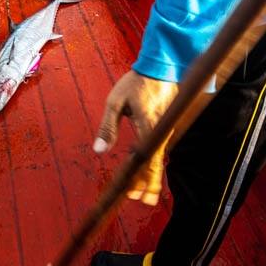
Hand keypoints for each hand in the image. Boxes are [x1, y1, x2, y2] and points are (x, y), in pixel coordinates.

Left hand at [94, 71, 178, 205]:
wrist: (161, 65)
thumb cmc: (136, 82)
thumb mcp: (115, 102)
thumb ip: (108, 126)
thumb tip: (99, 150)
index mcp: (148, 126)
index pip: (147, 160)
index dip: (143, 180)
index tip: (136, 195)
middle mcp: (161, 130)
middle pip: (156, 164)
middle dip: (150, 184)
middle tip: (144, 201)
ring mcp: (166, 128)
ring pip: (159, 157)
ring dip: (152, 175)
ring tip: (144, 192)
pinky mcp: (166, 125)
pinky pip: (160, 148)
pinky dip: (154, 162)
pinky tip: (148, 171)